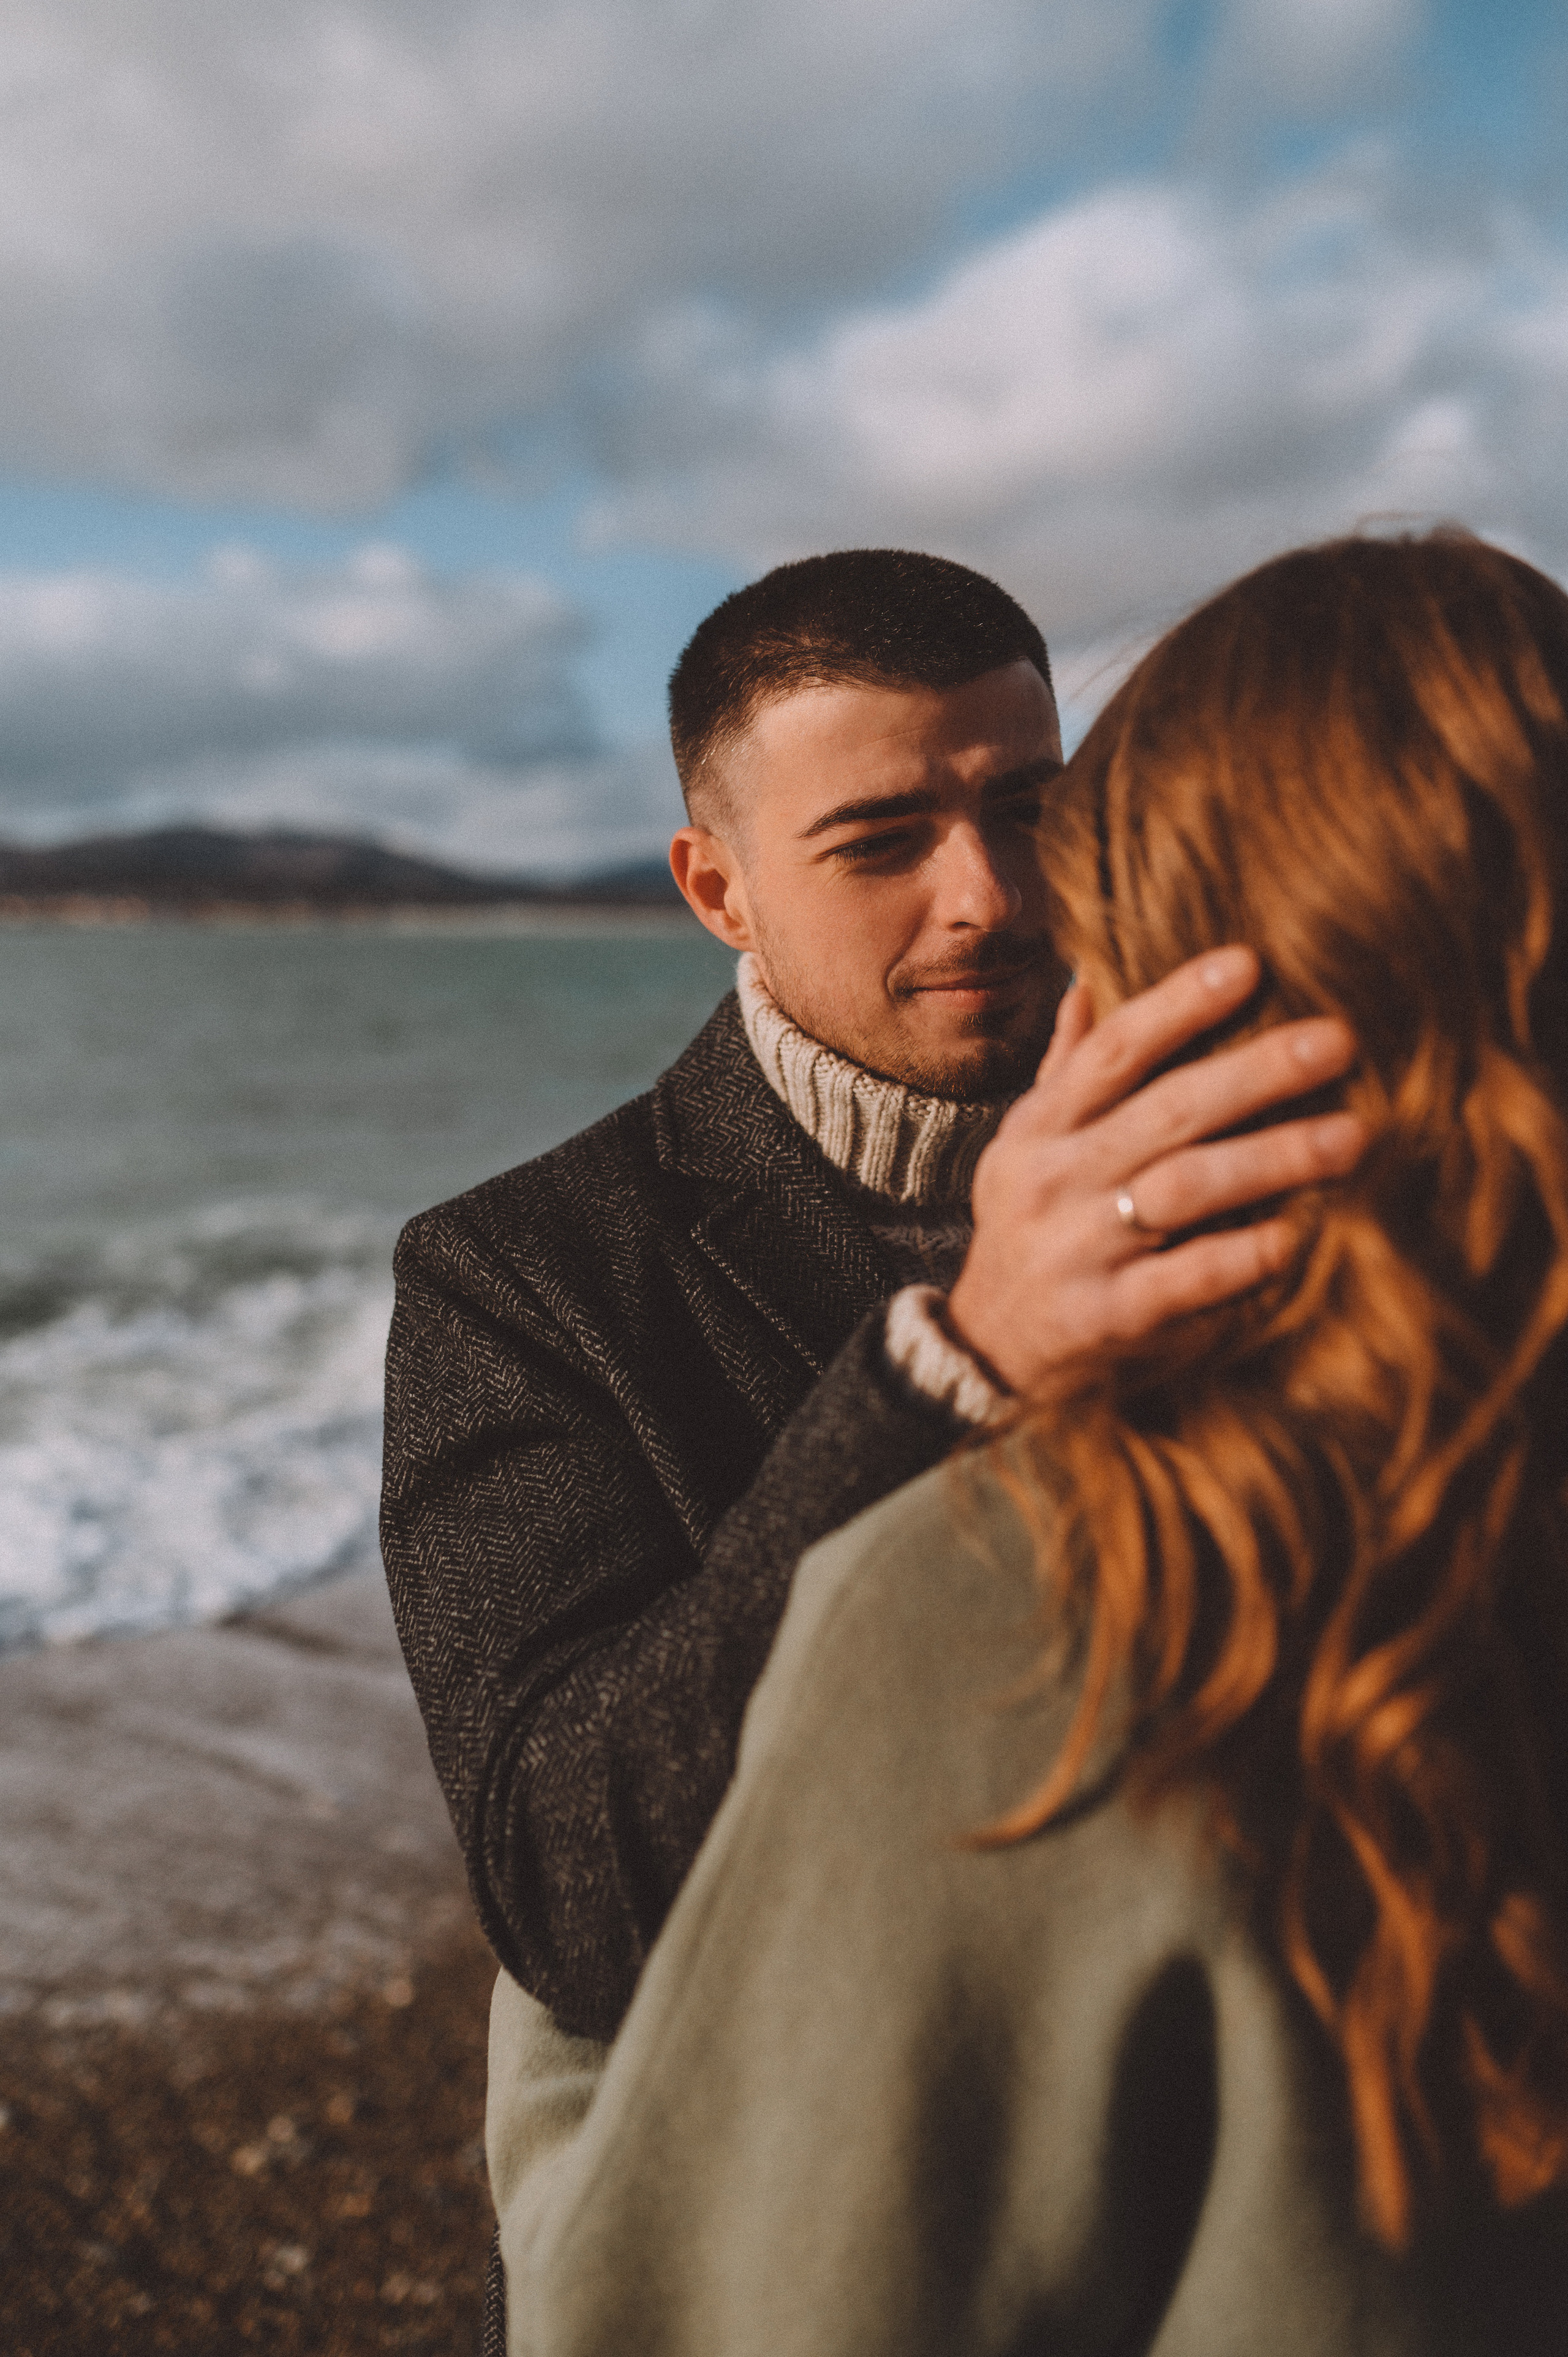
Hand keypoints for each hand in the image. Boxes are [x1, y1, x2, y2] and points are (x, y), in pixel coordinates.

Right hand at [945, 946, 1365, 1400]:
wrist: (988, 1347)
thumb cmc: (1029, 1226)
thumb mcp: (1026, 1144)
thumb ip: (1065, 1071)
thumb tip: (1088, 983)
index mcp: (1042, 1126)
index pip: (1114, 1052)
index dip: (1179, 1004)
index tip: (1250, 963)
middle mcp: (1055, 1178)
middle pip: (1165, 1110)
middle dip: (1256, 1073)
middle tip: (1339, 1041)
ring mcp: (1078, 1247)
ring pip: (1183, 1189)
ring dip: (1272, 1158)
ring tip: (1351, 1136)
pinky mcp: (1106, 1314)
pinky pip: (1183, 1279)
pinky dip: (1242, 1256)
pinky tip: (1296, 1235)